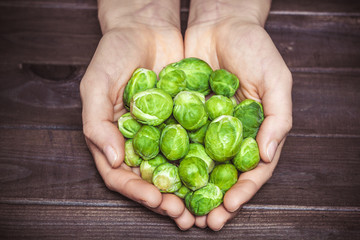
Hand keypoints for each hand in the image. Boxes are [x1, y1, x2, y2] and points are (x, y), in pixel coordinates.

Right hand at [80, 0, 194, 229]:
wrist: (146, 26)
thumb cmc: (114, 53)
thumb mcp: (95, 85)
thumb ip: (97, 125)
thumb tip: (115, 160)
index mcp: (114, 138)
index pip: (122, 175)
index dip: (137, 191)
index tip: (156, 201)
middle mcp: (140, 140)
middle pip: (151, 179)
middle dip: (166, 199)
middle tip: (183, 215)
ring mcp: (164, 131)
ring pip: (176, 167)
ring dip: (187, 189)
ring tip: (202, 207)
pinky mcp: (186, 119)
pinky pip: (195, 143)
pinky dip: (204, 160)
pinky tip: (217, 173)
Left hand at [185, 0, 292, 229]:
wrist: (219, 22)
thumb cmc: (254, 48)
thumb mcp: (276, 79)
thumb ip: (277, 117)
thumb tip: (267, 155)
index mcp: (254, 131)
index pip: (251, 169)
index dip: (243, 190)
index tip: (230, 207)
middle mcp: (228, 134)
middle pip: (222, 174)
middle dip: (213, 199)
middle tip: (204, 222)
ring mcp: (204, 127)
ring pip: (196, 164)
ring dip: (189, 189)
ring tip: (180, 210)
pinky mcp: (181, 115)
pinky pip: (175, 140)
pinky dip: (169, 160)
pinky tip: (161, 177)